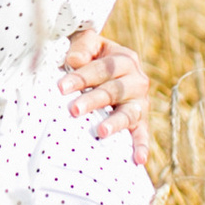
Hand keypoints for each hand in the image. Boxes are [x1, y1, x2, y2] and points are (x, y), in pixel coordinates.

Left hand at [62, 29, 151, 165]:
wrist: (107, 68)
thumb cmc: (91, 55)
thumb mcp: (87, 43)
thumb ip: (82, 48)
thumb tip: (74, 61)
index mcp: (124, 58)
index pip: (103, 68)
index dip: (82, 77)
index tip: (61, 87)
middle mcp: (137, 80)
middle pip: (114, 90)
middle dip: (93, 100)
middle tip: (74, 110)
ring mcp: (141, 102)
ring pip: (128, 112)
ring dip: (115, 123)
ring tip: (101, 132)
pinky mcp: (141, 121)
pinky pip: (143, 134)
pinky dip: (141, 146)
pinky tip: (138, 160)